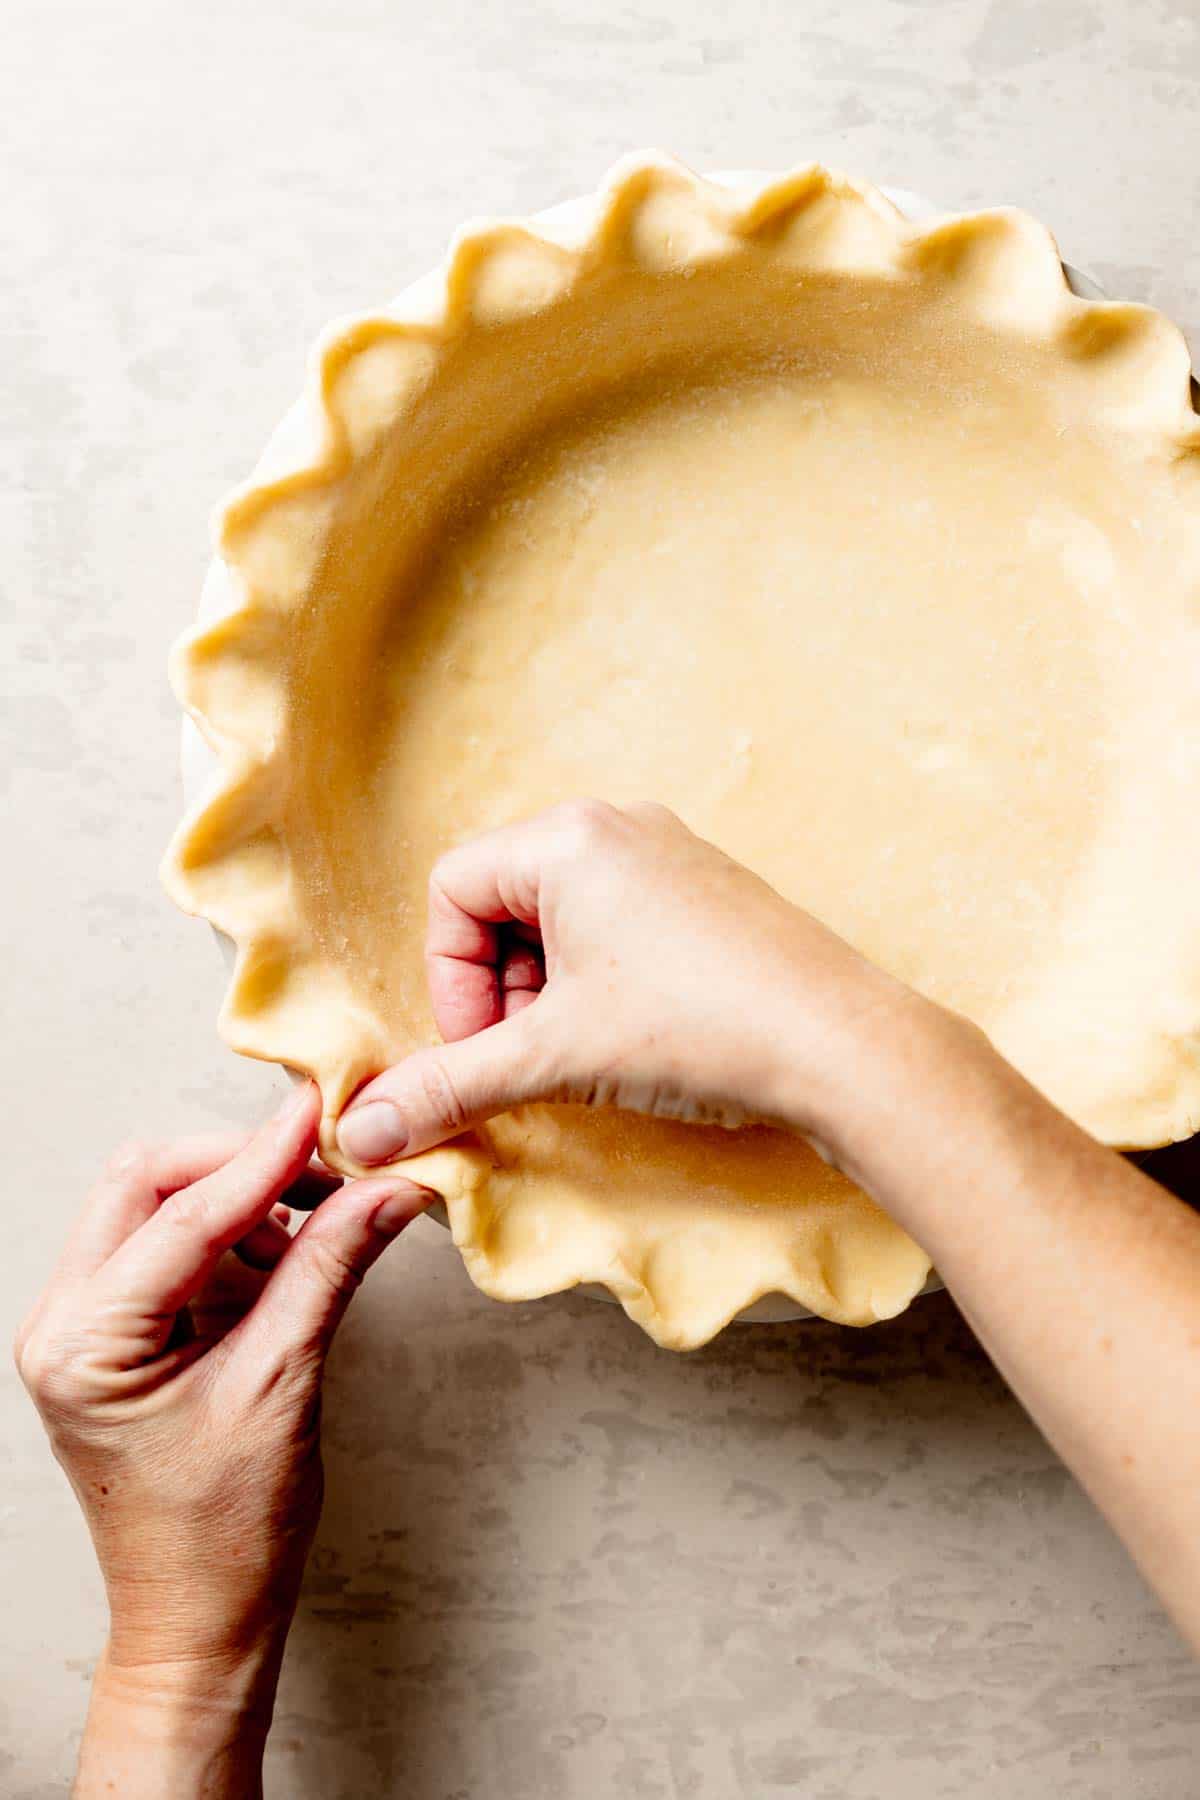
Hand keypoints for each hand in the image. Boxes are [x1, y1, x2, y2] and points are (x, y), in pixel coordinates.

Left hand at [14, 1084, 429, 1795]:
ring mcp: (83, 1328)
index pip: (182, 1215)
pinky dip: (230, 1236)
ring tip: (316, 1224)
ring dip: (239, 1199)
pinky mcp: (116, 1336)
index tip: (325, 1116)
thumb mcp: (283, 1387)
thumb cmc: (225, 1536)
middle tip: (327, 1166)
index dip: (264, 1159)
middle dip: (240, 1166)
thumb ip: (328, 1270)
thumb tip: (386, 1189)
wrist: (198, 1622)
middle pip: (147, 1184)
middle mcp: (63, 1324)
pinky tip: (286, 1257)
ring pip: (155, 1207)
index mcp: (83, 1343)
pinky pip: (166, 1248)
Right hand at [336, 799, 927, 1166]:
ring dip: (551, 992)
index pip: (452, 890)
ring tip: (589, 1053)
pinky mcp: (714, 894)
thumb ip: (449, 1087)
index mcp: (568, 838)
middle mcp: (621, 826)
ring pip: (564, 918)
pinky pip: (623, 924)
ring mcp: (674, 856)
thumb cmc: (699, 1031)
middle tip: (535, 1055)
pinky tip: (640, 1039)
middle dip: (502, 989)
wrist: (846, 1048)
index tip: (486, 1047)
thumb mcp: (554, 1059)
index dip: (450, 979)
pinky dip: (605, 983)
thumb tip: (359, 1133)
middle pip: (505, 901)